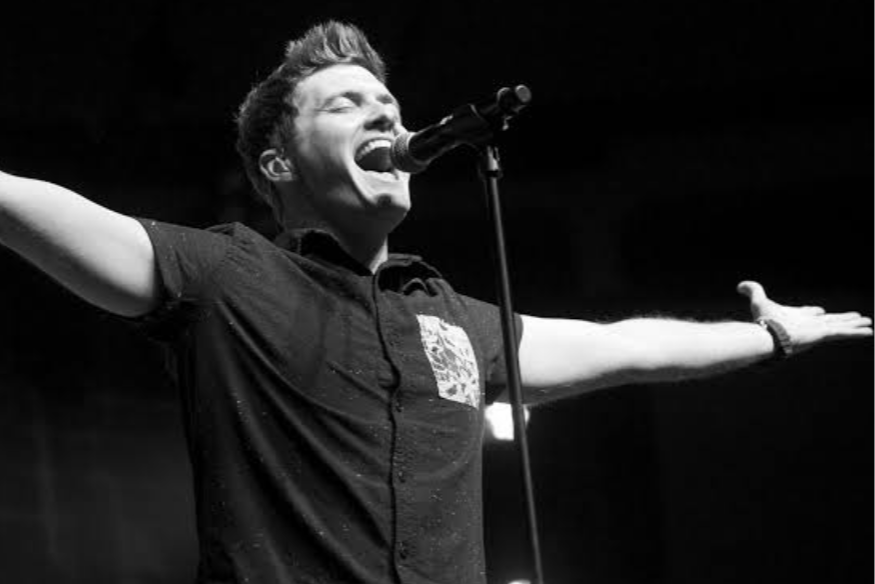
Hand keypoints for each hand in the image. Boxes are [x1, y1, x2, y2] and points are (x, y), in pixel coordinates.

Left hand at [737, 280, 871, 353]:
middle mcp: (810, 324)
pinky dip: (857, 332)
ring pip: (841, 325)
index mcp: (797, 317)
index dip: (814, 312)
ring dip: (855, 324)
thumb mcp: (758, 300)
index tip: (821, 311)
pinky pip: (844, 332)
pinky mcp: (824, 334)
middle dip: (842, 319)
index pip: (809, 314)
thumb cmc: (764, 320)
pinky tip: (870, 331)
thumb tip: (739, 285)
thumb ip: (751, 290)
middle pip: (830, 320)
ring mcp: (818, 330)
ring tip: (869, 324)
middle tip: (855, 317)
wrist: (770, 335)